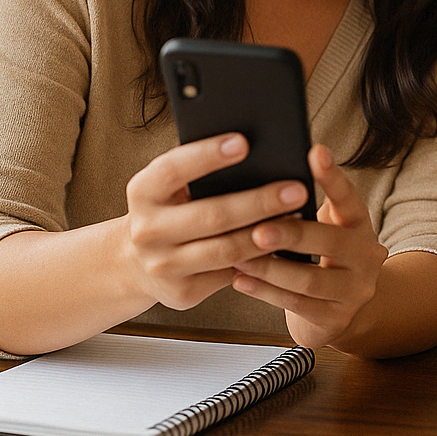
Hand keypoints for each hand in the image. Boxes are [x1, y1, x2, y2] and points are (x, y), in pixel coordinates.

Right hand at [123, 133, 310, 311]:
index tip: (244, 142)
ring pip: (227, 249)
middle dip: (259, 202)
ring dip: (267, 234)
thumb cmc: (170, 208)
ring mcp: (163, 267)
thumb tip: (253, 148)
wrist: (138, 261)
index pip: (174, 168)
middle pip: (212, 215)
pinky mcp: (183, 292)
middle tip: (296, 189)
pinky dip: (261, 259)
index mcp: (143, 192)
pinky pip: (231, 274)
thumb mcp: (171, 184)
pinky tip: (284, 244)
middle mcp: (147, 231)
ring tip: (298, 216)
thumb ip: (200, 169)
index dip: (208, 155)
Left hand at [230, 144, 387, 348]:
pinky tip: (241, 280)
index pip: (349, 197)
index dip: (332, 175)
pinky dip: (265, 292)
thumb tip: (264, 177)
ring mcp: (354, 291)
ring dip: (271, 268)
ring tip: (240, 256)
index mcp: (359, 225)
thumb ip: (305, 207)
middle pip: (330, 242)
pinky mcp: (336, 320)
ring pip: (310, 280)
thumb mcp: (325, 227)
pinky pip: (297, 306)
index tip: (314, 152)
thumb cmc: (322, 257)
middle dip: (292, 234)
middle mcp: (365, 256)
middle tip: (260, 228)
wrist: (343, 310)